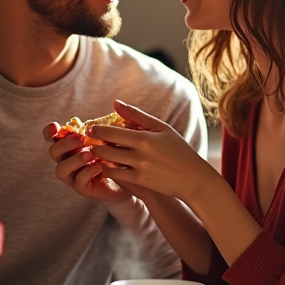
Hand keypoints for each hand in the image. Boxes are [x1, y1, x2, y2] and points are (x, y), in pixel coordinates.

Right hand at [42, 122, 131, 203]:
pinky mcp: (83, 188)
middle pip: (53, 152)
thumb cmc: (120, 153)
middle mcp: (67, 159)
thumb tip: (116, 103)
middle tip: (81, 139)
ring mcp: (73, 175)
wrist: (130, 177)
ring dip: (74, 160)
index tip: (55, 126)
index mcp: (70, 144)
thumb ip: (111, 124)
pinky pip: (78, 181)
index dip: (49, 131)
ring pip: (61, 169)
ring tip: (90, 154)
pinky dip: (87, 172)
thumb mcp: (116, 136)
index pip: (51, 137)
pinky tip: (99, 167)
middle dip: (65, 144)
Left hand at [88, 100, 208, 201]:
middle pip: (105, 148)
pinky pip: (115, 175)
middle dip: (94, 145)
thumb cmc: (178, 150)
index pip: (111, 132)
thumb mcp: (161, 128)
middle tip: (91, 142)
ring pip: (107, 163)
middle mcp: (140, 154)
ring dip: (99, 158)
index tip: (91, 129)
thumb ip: (136, 116)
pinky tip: (107, 166)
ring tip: (98, 153)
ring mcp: (139, 169)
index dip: (96, 130)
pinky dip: (107, 170)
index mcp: (145, 137)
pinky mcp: (140, 182)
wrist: (193, 178)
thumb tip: (115, 102)